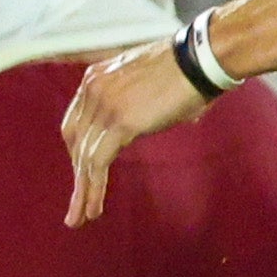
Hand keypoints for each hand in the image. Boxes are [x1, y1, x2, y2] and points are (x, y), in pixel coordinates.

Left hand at [61, 43, 213, 224]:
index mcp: (95, 77)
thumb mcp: (149, 82)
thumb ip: (137, 101)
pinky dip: (92, 189)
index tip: (84, 172)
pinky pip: (98, 163)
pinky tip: (93, 209)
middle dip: (76, 173)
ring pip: (84, 157)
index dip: (78, 150)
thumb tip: (152, 119)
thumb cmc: (189, 69)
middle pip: (74, 140)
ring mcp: (105, 105)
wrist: (202, 59)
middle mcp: (92, 89)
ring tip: (80, 217)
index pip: (75, 121)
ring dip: (82, 191)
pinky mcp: (121, 122)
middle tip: (78, 202)